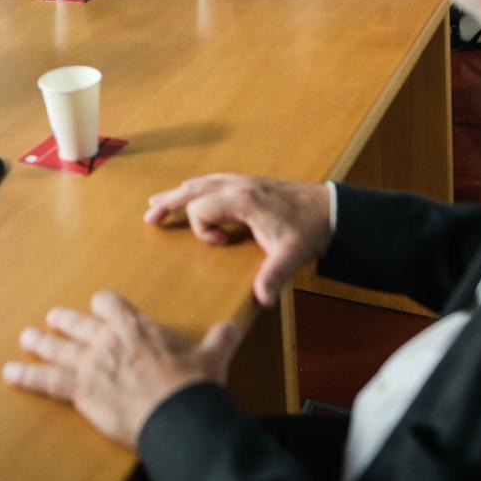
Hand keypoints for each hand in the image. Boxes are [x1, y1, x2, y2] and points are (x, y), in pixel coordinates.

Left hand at [1, 291, 240, 448]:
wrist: (178, 413)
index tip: (99, 308)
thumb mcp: (213, 356)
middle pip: (78, 323)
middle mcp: (108, 339)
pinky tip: (9, 374)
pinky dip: (25, 377)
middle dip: (64, 322)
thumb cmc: (194, 385)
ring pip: (56, 347)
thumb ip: (220, 339)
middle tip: (53, 320)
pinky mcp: (79, 389)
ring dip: (39, 343)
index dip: (103, 306)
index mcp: (136, 327)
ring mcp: (90, 362)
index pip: (110, 304)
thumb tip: (234, 327)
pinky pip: (45, 381)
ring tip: (26, 338)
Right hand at [143, 175, 331, 305]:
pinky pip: (213, 181)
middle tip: (149, 215)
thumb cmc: (309, 228)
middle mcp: (238, 186)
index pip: (201, 209)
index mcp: (242, 200)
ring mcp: (243, 181)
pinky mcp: (250, 183)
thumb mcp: (291, 255)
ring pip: (201, 182)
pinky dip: (196, 187)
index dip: (204, 230)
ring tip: (159, 201)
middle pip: (192, 189)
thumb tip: (262, 299)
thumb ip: (273, 276)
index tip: (223, 243)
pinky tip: (192, 191)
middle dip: (169, 202)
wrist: (330, 209)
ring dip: (179, 193)